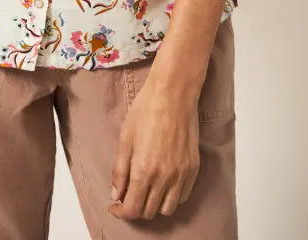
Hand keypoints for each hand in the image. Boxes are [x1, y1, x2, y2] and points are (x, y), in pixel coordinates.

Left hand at [108, 78, 200, 220]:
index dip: (121, 212)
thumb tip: (116, 194)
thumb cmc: (145, 111)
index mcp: (143, 171)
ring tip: (146, 191)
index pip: (132, 209)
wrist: (173, 95)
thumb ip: (119, 170)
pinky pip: (182, 197)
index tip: (115, 205)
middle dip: (135, 207)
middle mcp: (164, 179)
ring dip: (154, 205)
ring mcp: (181, 175)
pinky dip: (171, 197)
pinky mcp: (193, 169)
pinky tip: (163, 184)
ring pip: (167, 209)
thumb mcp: (125, 138)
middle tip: (128, 194)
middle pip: (149, 212)